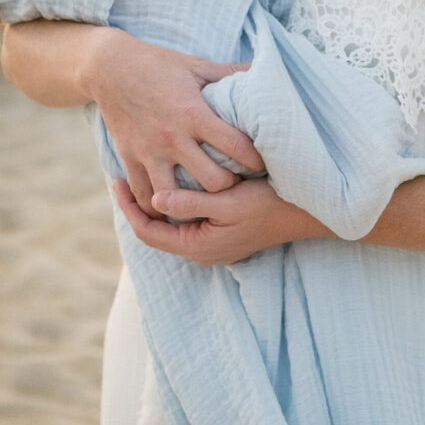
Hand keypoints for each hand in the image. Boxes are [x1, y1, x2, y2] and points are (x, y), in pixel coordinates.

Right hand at [84, 28, 264, 215]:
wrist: (108, 66)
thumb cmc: (157, 64)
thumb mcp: (196, 65)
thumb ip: (230, 73)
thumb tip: (263, 71)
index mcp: (193, 113)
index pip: (235, 146)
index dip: (256, 160)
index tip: (264, 165)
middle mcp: (172, 137)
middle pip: (212, 181)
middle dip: (229, 186)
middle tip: (236, 184)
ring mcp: (149, 152)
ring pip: (176, 199)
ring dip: (191, 203)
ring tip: (203, 202)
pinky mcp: (129, 158)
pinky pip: (144, 195)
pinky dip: (157, 205)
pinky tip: (170, 204)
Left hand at [113, 176, 332, 265]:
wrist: (307, 213)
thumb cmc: (269, 204)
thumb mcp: (229, 202)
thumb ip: (191, 203)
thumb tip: (155, 201)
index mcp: (198, 246)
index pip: (148, 232)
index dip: (128, 208)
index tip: (117, 180)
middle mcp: (202, 249)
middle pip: (156, 230)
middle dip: (138, 204)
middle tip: (124, 174)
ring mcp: (213, 243)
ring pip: (171, 225)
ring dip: (156, 203)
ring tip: (142, 174)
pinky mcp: (223, 233)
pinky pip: (187, 221)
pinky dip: (174, 203)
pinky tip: (173, 180)